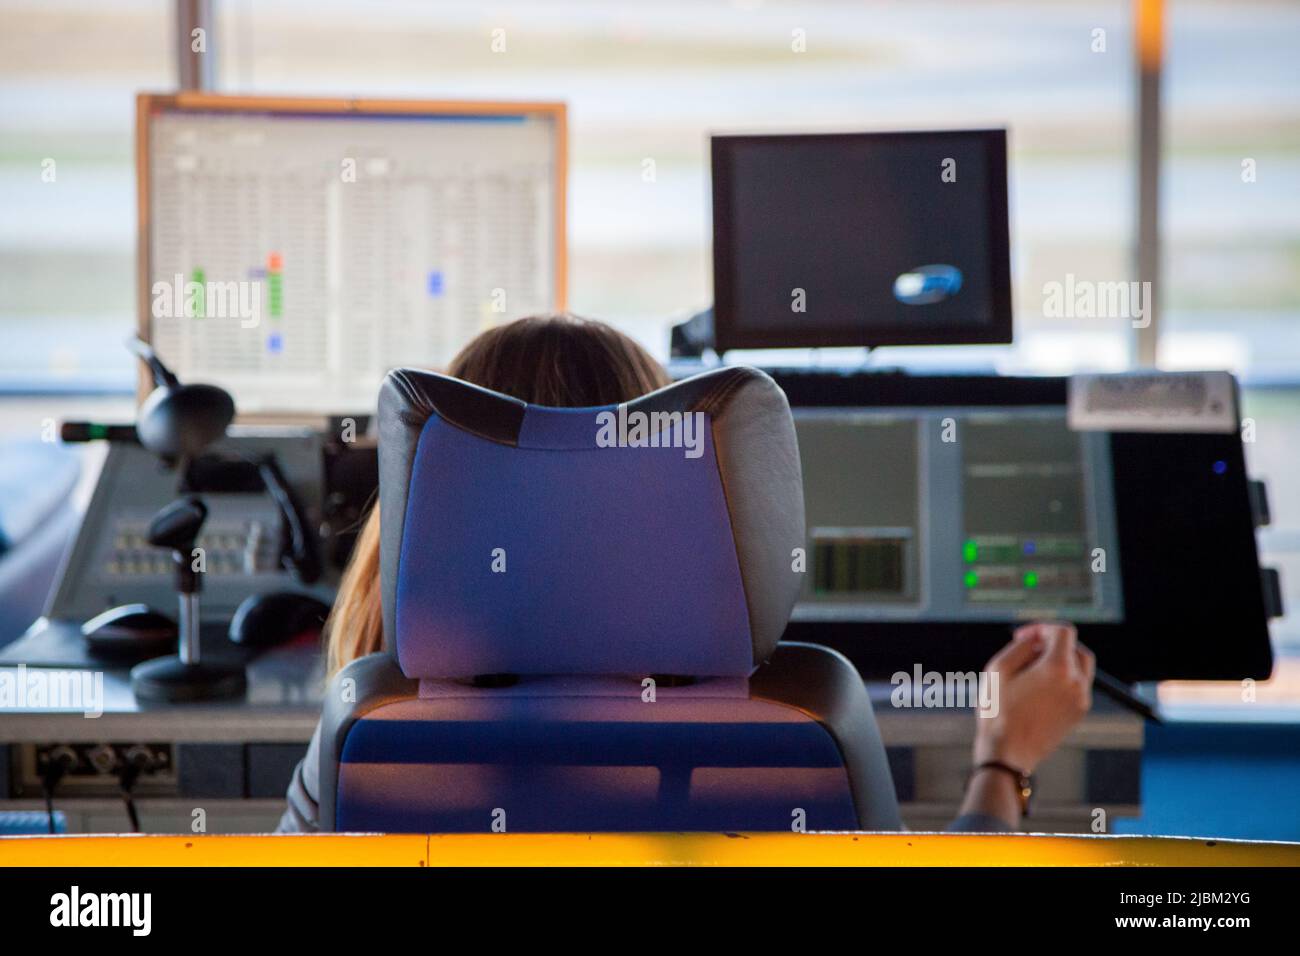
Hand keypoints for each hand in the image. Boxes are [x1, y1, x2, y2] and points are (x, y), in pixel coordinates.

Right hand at [973, 622, 1094, 772]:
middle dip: (1054, 643)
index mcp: (1058, 668)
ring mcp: (1080, 700)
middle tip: (1030, 649)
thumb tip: (1036, 640)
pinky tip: (1039, 688)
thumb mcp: (999, 668)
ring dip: (1061, 661)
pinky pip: (1077, 687)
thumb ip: (1021, 646)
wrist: (1008, 753)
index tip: (1023, 636)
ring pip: (1080, 668)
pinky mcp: (1078, 714)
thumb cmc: (998, 712)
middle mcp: (1076, 683)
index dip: (1041, 628)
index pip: (1063, 632)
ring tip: (1034, 670)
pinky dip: (1063, 679)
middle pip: (1076, 648)